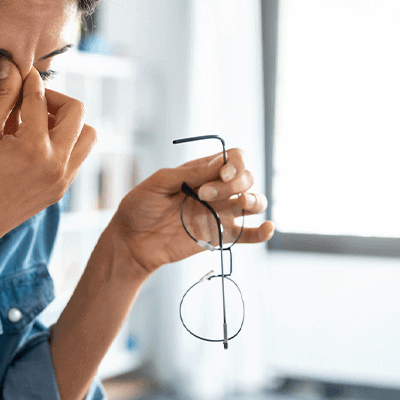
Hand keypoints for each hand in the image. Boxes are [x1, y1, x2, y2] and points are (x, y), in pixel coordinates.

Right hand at [0, 59, 96, 247]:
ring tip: (38, 123)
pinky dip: (65, 142)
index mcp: (33, 147)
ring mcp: (62, 179)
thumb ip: (2, 100)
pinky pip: (78, 156)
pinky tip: (36, 143)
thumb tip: (11, 67)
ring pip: (87, 135)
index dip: (29, 80)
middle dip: (56, 98)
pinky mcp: (61, 190)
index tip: (21, 72)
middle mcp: (56, 163)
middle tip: (32, 100)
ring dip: (68, 122)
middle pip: (77, 112)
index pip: (40, 99)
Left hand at [110, 149, 273, 277]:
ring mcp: (220, 213)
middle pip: (246, 178)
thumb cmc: (140, 208)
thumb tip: (218, 164)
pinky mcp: (220, 236)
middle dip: (232, 183)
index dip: (235, 163)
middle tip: (204, 195)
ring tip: (241, 203)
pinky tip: (267, 228)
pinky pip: (248, 234)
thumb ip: (188, 173)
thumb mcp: (158, 183)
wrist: (131, 241)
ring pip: (254, 202)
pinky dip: (262, 231)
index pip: (234, 159)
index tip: (222, 173)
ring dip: (254, 199)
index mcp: (201, 172)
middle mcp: (216, 190)